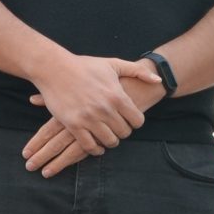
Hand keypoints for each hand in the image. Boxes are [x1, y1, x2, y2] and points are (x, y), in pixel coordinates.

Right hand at [23, 54, 164, 173]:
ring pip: (109, 141)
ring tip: (108, 137)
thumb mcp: (113, 64)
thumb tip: (158, 80)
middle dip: (123, 132)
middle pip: (124, 133)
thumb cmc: (85, 65)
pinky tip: (96, 147)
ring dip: (110, 141)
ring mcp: (89, 118)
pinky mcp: (74, 125)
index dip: (135, 122)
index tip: (130, 120)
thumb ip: (138, 71)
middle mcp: (105, 109)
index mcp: (117, 96)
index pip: (137, 121)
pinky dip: (95, 149)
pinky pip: (89, 146)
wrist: (55, 68)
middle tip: (118, 129)